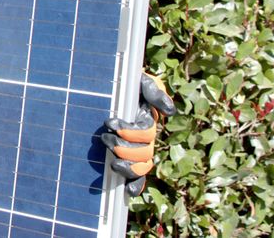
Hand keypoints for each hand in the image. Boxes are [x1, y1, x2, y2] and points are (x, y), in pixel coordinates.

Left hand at [102, 73, 176, 195]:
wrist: (114, 86)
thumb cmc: (129, 83)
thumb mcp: (143, 82)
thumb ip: (155, 93)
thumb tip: (169, 112)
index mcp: (148, 121)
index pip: (145, 133)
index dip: (130, 132)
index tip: (110, 123)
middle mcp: (145, 138)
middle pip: (143, 153)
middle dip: (123, 148)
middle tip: (104, 138)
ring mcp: (138, 149)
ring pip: (142, 166)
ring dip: (126, 166)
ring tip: (111, 160)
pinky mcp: (127, 157)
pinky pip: (138, 176)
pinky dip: (135, 184)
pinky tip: (127, 191)